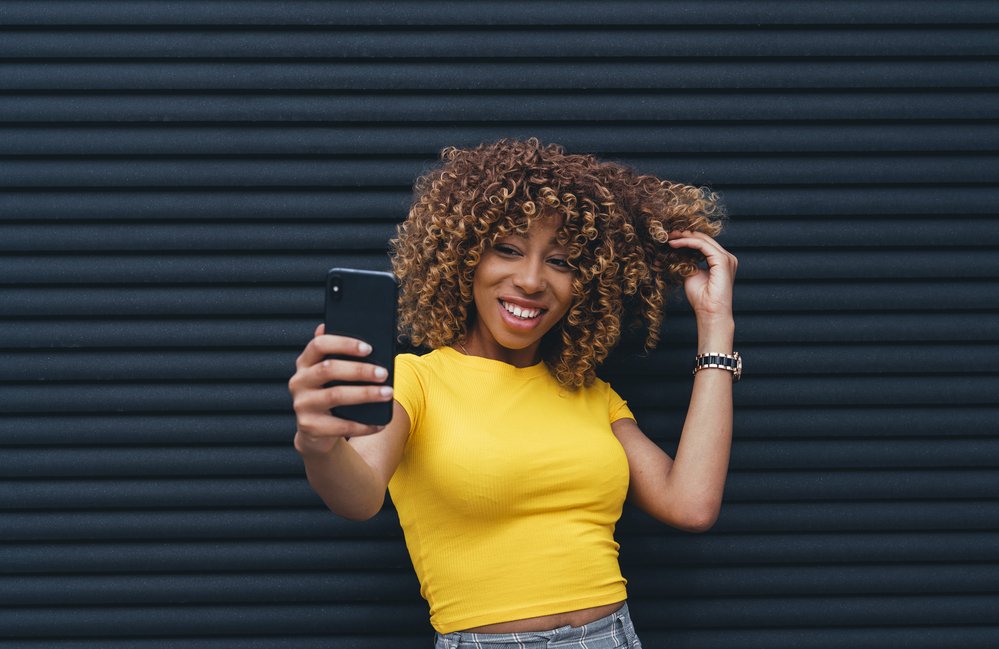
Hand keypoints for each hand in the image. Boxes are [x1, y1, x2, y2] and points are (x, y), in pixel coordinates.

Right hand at [288, 323, 392, 454]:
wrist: (315, 431)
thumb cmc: (330, 394)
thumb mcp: (332, 375)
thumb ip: (342, 356)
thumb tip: (366, 339)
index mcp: (305, 362)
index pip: (319, 345)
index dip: (343, 344)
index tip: (368, 349)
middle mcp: (299, 381)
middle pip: (328, 369)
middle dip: (359, 370)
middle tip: (384, 373)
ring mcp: (302, 404)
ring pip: (335, 395)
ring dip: (365, 394)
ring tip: (387, 393)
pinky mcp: (309, 426)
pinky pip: (340, 426)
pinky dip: (363, 425)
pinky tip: (379, 423)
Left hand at [667, 230, 736, 324]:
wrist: (710, 313)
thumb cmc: (701, 299)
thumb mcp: (691, 274)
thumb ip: (688, 261)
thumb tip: (677, 251)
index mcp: (721, 261)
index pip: (703, 243)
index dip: (687, 238)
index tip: (670, 238)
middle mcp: (727, 257)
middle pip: (704, 239)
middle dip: (684, 234)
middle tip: (667, 233)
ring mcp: (727, 258)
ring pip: (703, 240)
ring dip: (684, 237)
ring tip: (669, 237)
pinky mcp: (723, 260)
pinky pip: (702, 245)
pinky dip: (687, 242)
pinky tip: (674, 243)